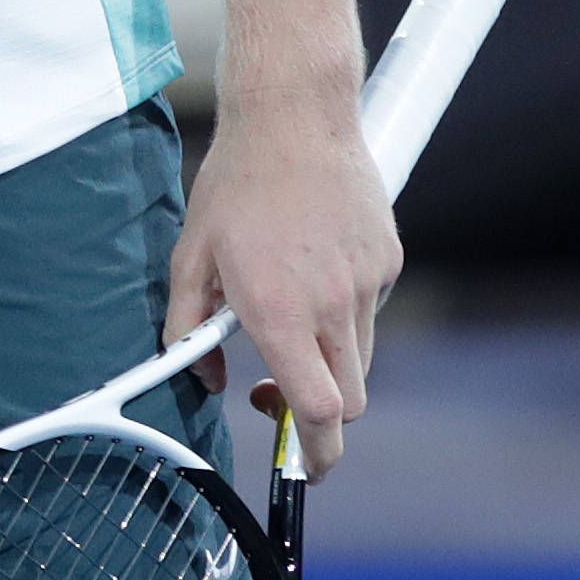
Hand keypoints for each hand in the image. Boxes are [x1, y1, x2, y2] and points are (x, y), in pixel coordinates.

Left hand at [163, 92, 397, 477]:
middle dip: (320, 417)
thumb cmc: (235, 183)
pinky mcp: (389, 260)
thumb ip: (189, 329)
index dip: (316, 454)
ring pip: (360, 357)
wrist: (295, 115)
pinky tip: (313, 267)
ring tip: (288, 312)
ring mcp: (368, 284)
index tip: (302, 465)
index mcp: (281, 310)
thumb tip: (204, 379)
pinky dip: (345, 311)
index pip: (318, 411)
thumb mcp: (190, 255)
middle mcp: (332, 306)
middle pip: (349, 401)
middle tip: (278, 395)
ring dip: (329, 361)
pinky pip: (370, 309)